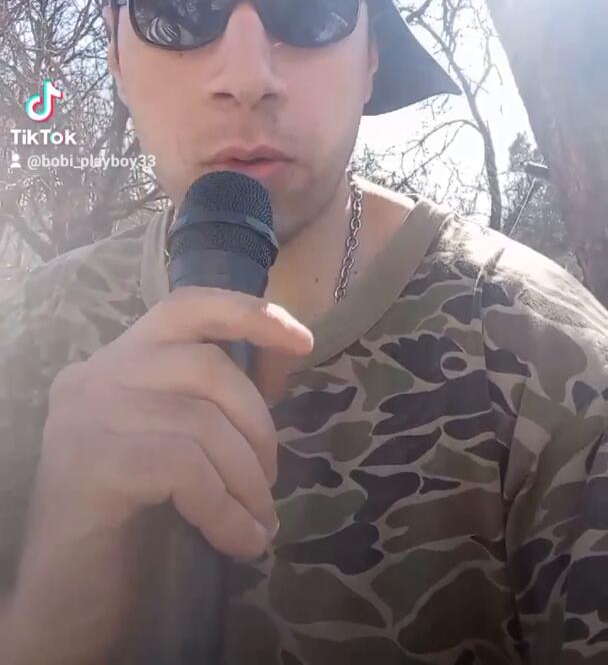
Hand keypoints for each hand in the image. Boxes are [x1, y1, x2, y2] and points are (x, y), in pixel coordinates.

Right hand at [37, 287, 312, 560]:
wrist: (62, 605)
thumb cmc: (127, 524)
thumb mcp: (169, 447)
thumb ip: (206, 404)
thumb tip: (280, 365)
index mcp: (114, 362)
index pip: (187, 306)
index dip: (249, 314)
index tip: (302, 340)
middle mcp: (93, 375)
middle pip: (207, 365)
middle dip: (259, 425)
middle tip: (270, 482)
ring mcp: (85, 416)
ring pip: (202, 422)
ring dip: (248, 480)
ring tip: (258, 523)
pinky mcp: (90, 464)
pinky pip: (186, 470)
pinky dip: (226, 510)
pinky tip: (238, 543)